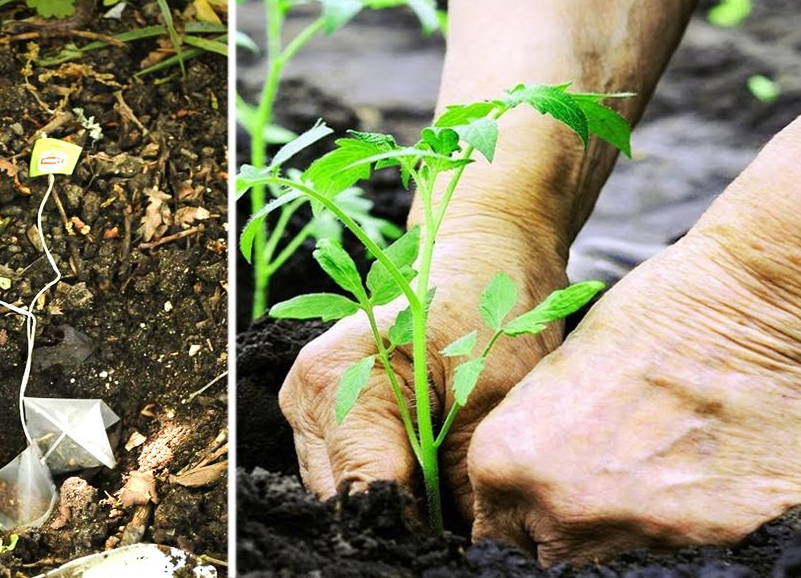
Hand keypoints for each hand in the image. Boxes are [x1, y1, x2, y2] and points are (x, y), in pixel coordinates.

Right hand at [279, 207, 568, 519]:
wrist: (484, 254)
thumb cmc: (492, 309)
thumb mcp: (493, 402)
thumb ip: (464, 487)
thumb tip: (464, 548)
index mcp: (338, 383)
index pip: (364, 497)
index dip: (412, 532)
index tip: (456, 546)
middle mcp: (307, 395)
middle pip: (343, 501)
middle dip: (400, 522)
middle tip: (459, 529)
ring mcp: (308, 404)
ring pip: (341, 492)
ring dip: (392, 505)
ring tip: (447, 503)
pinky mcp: (321, 411)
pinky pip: (346, 470)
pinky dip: (387, 483)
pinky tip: (428, 480)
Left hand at [467, 223, 800, 563]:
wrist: (760, 304)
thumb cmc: (654, 313)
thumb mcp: (556, 374)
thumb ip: (533, 442)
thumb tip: (531, 485)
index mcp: (507, 463)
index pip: (498, 529)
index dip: (524, 513)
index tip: (547, 496)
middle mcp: (564, 510)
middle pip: (554, 554)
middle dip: (571, 527)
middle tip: (606, 480)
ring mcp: (640, 533)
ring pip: (623, 557)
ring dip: (634, 523)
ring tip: (665, 463)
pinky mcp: (718, 541)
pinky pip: (695, 549)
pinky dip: (701, 519)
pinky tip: (713, 468)